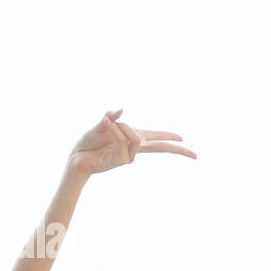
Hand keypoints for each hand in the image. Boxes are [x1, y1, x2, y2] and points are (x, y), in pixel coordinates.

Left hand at [67, 108, 195, 177]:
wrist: (76, 157)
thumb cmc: (88, 142)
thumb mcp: (100, 125)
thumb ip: (111, 117)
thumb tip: (120, 109)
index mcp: (132, 136)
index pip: (155, 137)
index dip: (169, 137)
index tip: (183, 139)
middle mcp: (132, 146)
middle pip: (160, 148)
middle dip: (177, 150)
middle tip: (195, 155)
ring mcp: (127, 155)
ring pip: (137, 139)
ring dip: (123, 129)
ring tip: (109, 125)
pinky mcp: (121, 160)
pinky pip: (123, 142)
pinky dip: (116, 133)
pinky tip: (107, 128)